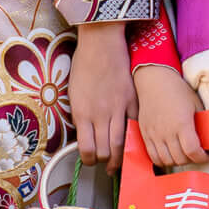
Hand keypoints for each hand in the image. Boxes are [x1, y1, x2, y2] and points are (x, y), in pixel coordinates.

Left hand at [69, 21, 136, 166]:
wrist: (101, 42)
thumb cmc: (83, 64)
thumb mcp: (74, 92)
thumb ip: (81, 114)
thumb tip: (85, 133)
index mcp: (81, 112)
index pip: (86, 149)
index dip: (89, 160)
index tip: (90, 161)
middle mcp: (99, 114)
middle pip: (104, 151)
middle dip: (104, 163)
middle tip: (106, 166)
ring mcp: (118, 108)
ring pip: (121, 144)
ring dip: (119, 157)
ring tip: (119, 162)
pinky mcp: (132, 100)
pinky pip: (135, 125)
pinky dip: (134, 137)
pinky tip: (133, 142)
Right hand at [136, 65, 206, 168]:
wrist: (155, 80)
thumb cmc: (178, 90)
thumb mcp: (196, 104)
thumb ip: (203, 123)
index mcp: (182, 124)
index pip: (192, 151)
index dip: (202, 157)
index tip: (207, 155)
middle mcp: (166, 132)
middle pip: (180, 159)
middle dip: (192, 160)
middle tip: (197, 154)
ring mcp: (153, 134)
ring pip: (166, 161)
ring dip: (177, 162)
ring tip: (184, 155)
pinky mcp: (145, 134)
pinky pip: (153, 156)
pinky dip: (162, 161)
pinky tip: (170, 155)